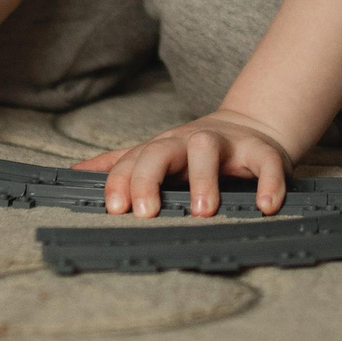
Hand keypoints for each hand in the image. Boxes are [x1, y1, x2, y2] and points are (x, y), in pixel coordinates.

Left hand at [75, 108, 293, 217]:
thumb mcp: (157, 153)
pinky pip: (267, 163)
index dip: (122, 182)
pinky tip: (265, 207)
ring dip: (203, 179)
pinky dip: (268, 184)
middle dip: (150, 178)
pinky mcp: (263, 152)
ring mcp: (227, 144)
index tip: (114, 209)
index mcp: (164, 147)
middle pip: (162, 149)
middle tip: (146, 213)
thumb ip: (120, 164)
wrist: (252, 127)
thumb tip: (73, 173)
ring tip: (201, 212)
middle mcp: (190, 142)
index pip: (134, 160)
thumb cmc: (195, 152)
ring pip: (208, 149)